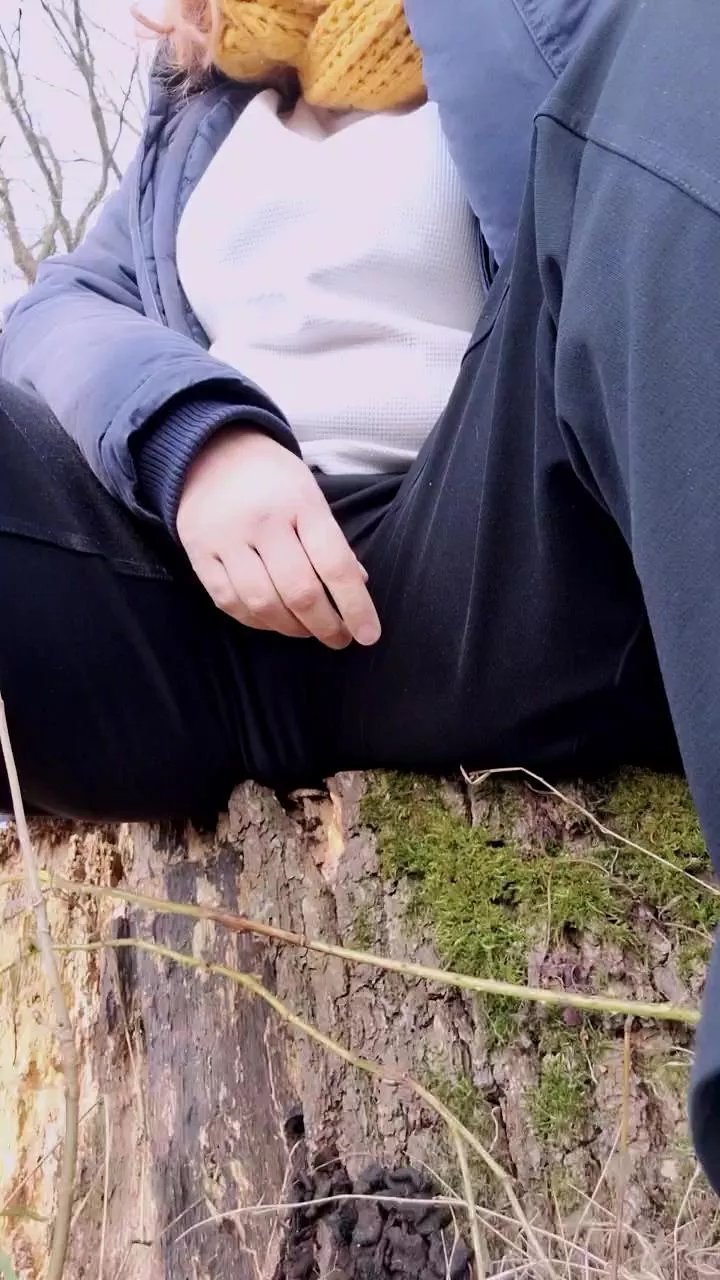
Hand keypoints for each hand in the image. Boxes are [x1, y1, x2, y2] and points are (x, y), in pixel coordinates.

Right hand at [177, 427, 381, 649]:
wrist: (210, 451)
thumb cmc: (273, 479)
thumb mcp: (312, 496)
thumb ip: (332, 542)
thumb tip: (358, 586)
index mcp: (302, 503)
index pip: (335, 565)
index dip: (356, 606)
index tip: (369, 634)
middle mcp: (263, 522)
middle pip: (300, 592)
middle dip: (326, 626)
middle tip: (339, 638)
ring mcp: (226, 538)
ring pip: (263, 604)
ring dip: (292, 628)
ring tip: (308, 631)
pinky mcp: (198, 553)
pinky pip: (229, 602)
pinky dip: (256, 621)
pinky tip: (273, 621)